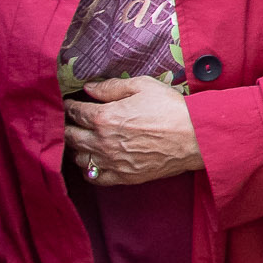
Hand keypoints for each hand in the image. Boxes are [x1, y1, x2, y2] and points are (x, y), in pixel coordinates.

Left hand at [63, 75, 202, 185]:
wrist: (195, 137)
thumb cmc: (171, 108)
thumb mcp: (143, 86)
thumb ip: (111, 86)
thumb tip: (89, 88)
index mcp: (104, 117)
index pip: (75, 112)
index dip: (70, 106)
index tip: (70, 103)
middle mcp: (102, 142)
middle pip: (70, 136)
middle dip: (67, 126)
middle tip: (70, 121)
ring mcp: (112, 162)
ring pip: (79, 157)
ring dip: (77, 147)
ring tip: (81, 140)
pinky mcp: (123, 176)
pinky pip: (94, 177)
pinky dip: (89, 169)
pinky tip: (93, 161)